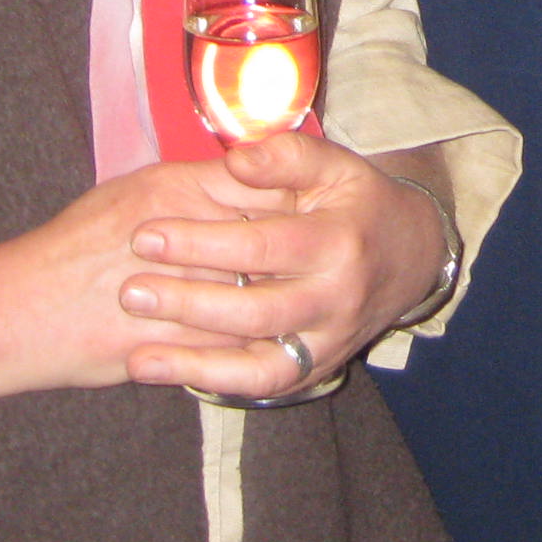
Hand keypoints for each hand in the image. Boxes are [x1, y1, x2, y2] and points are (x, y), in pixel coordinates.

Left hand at [117, 135, 448, 401]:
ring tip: (137, 354)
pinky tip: (168, 374)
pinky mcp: (316, 369)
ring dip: (195, 361)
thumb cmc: (360, 202)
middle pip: (257, 310)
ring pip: (259, 363)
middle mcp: (336, 299)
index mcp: (339, 242)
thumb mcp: (335, 164)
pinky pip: (263, 386)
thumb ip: (285, 156)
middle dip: (189, 303)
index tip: (146, 236)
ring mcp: (328, 341)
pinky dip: (215, 384)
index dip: (202, 243)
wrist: (412, 256)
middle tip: (130, 292)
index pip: (264, 246)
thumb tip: (235, 158)